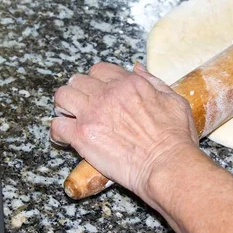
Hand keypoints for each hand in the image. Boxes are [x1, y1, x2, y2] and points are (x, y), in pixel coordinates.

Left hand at [50, 62, 197, 199]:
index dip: (96, 81)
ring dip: (64, 106)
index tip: (97, 92)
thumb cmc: (176, 139)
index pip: (99, 70)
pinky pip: (56, 126)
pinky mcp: (82, 136)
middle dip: (78, 92)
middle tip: (81, 107)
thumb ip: (153, 81)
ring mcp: (92, 114)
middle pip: (78, 81)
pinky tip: (64, 139)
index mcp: (129, 84)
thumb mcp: (174, 100)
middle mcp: (107, 94)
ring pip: (62, 97)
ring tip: (70, 118)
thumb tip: (137, 67)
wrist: (168, 165)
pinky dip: (57, 132)